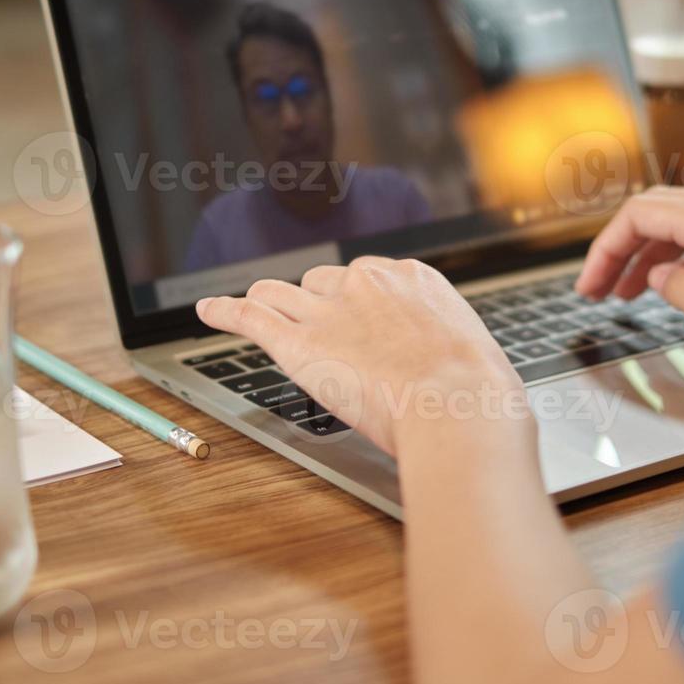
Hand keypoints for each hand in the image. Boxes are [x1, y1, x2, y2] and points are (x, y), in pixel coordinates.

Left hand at [195, 256, 530, 456]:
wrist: (458, 405)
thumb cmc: (476, 391)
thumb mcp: (471, 351)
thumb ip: (445, 347)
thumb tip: (453, 366)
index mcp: (410, 278)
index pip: (368, 278)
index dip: (358, 303)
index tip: (358, 322)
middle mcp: (365, 282)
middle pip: (321, 284)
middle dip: (318, 306)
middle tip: (321, 336)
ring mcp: (328, 310)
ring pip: (280, 293)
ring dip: (271, 303)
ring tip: (257, 312)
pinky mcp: (298, 343)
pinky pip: (250, 315)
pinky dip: (224, 311)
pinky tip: (207, 310)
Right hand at [575, 187, 683, 368]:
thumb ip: (676, 287)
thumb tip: (662, 278)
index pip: (637, 215)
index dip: (605, 249)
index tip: (589, 284)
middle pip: (658, 214)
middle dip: (623, 251)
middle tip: (601, 288)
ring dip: (652, 256)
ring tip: (632, 293)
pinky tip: (680, 287)